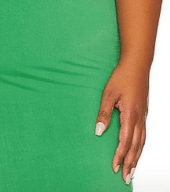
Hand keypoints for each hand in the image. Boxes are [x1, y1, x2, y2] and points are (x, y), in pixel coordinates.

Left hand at [95, 61, 148, 184]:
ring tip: (131, 171)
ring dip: (136, 157)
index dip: (119, 155)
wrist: (137, 65)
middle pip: (135, 146)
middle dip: (130, 163)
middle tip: (124, 178)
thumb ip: (103, 112)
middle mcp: (139, 118)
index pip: (125, 141)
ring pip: (141, 142)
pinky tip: (137, 151)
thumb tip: (98, 131)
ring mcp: (143, 116)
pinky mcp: (143, 113)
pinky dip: (140, 147)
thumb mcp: (108, 93)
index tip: (113, 167)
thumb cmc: (121, 77)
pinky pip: (144, 135)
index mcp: (130, 114)